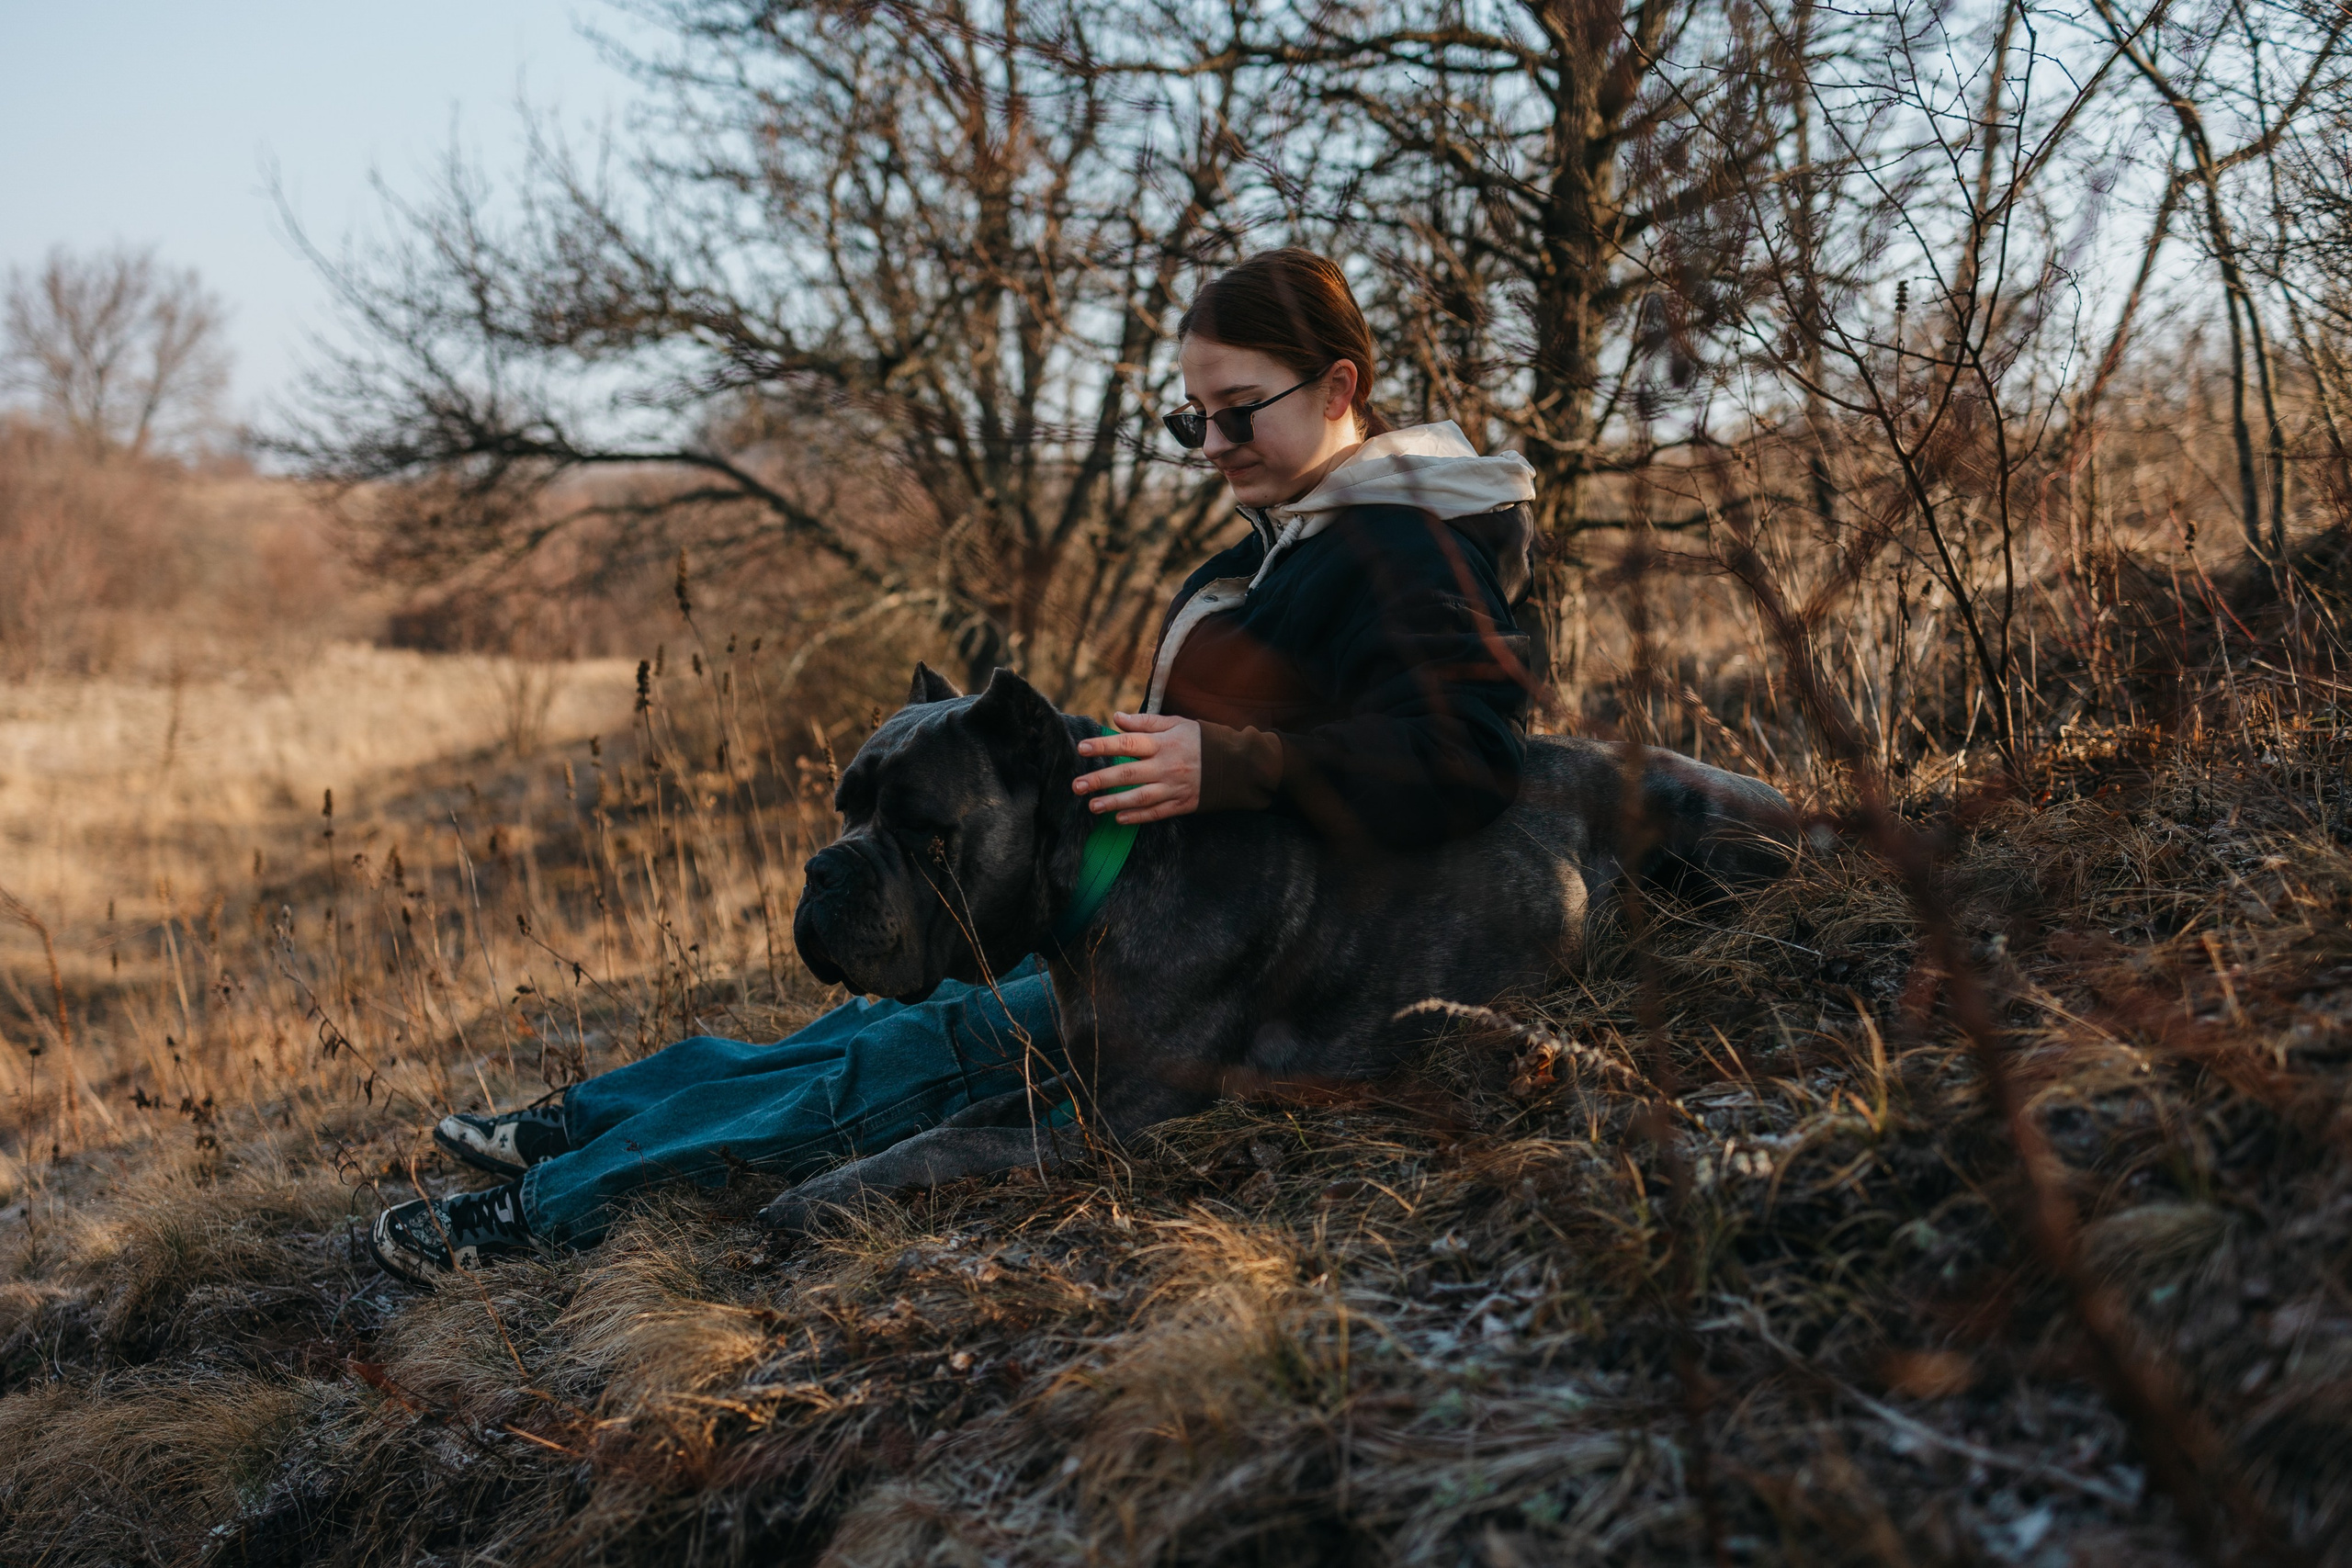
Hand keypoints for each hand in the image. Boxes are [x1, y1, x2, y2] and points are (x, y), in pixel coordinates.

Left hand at [1073, 712, 1200, 823]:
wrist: (1236, 764)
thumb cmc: (1200, 740)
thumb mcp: (1176, 723)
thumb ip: (1146, 722)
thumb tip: (1116, 718)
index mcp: (1163, 744)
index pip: (1128, 743)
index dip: (1104, 745)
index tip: (1082, 748)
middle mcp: (1167, 766)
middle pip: (1128, 774)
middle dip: (1100, 780)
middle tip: (1077, 785)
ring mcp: (1174, 787)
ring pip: (1140, 797)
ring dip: (1114, 802)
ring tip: (1092, 806)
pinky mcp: (1182, 804)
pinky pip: (1156, 813)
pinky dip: (1137, 817)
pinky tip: (1119, 819)